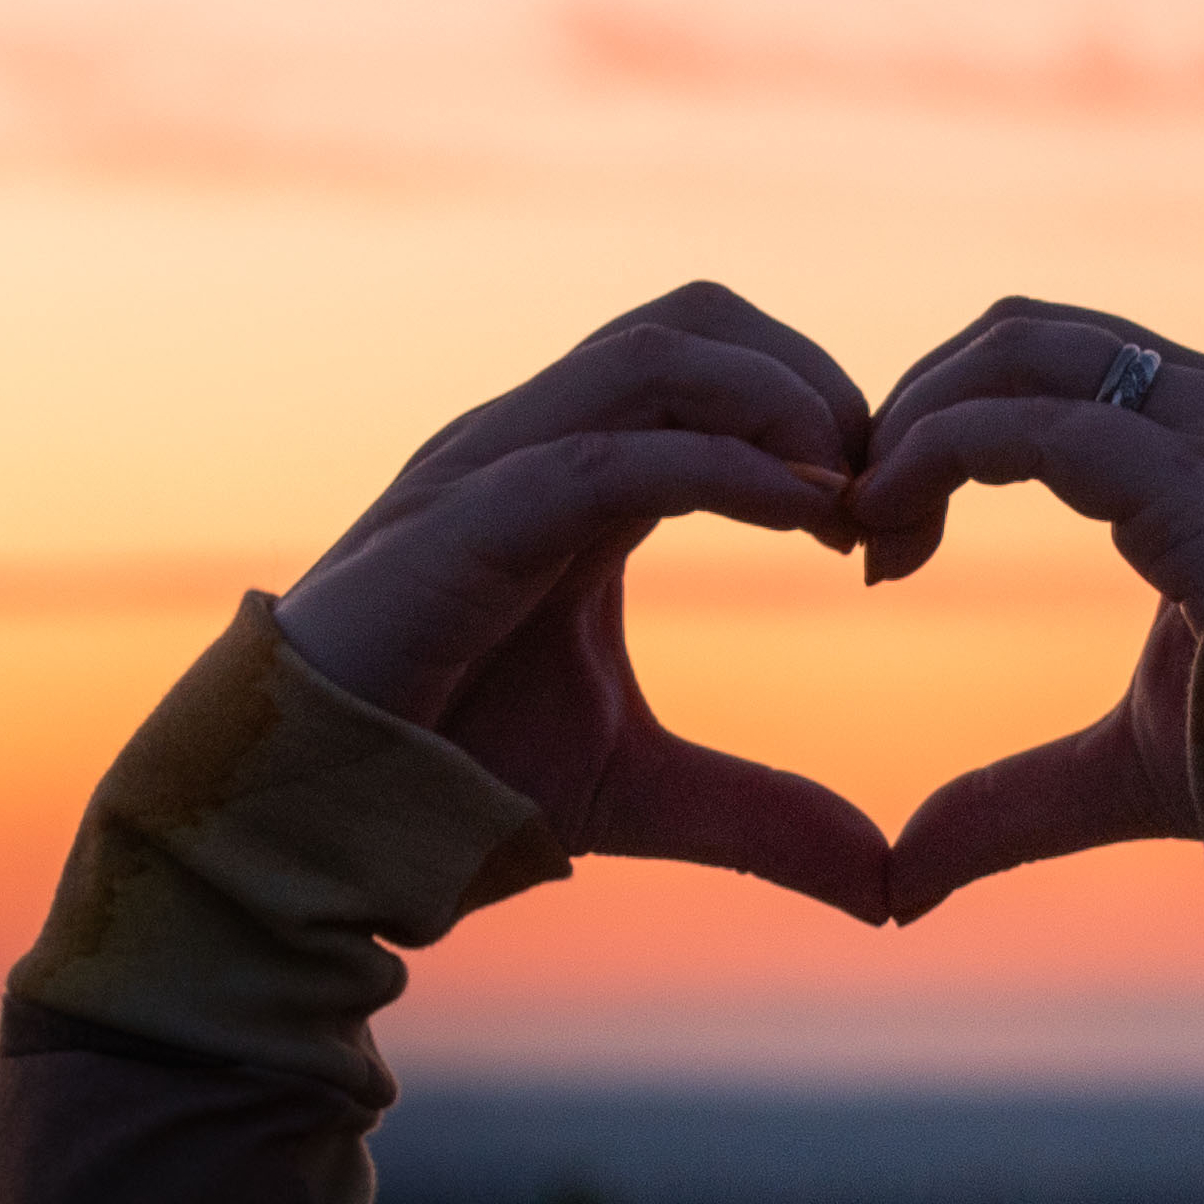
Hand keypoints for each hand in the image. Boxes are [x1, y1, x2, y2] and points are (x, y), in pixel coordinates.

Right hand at [271, 284, 889, 920]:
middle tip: (888, 489)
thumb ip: (763, 818)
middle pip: (700, 317)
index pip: (718, 359)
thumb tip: (885, 887)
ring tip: (851, 493)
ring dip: (781, 400)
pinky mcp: (467, 520)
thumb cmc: (452, 780)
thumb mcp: (643, 796)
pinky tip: (806, 517)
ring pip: (660, 351)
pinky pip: (613, 450)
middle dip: (815, 379)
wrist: (311, 825)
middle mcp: (533, 440)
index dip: (821, 409)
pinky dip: (725, 466)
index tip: (893, 516)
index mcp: (576, 471)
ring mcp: (493, 465)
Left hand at [847, 301, 1203, 921]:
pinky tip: (887, 531)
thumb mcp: (1128, 770)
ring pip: (1018, 352)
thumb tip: (906, 879)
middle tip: (854, 513)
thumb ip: (1016, 803)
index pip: (1059, 370)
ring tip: (862, 520)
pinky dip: (935, 456)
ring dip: (914, 418)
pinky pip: (1027, 425)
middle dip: (919, 402)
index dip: (951, 427)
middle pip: (1025, 335)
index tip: (886, 537)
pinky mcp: (1194, 474)